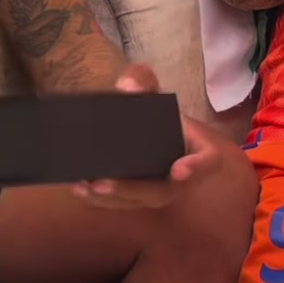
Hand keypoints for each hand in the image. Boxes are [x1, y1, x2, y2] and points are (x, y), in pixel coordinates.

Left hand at [71, 63, 219, 209]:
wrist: (146, 122)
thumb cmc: (153, 107)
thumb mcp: (150, 87)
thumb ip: (141, 80)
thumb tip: (128, 88)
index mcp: (199, 149)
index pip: (206, 161)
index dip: (195, 168)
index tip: (178, 171)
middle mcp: (183, 176)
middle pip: (162, 191)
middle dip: (131, 190)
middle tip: (102, 184)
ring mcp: (161, 189)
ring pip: (137, 201)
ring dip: (109, 198)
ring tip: (84, 187)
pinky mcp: (141, 196)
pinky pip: (123, 202)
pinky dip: (100, 199)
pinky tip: (78, 189)